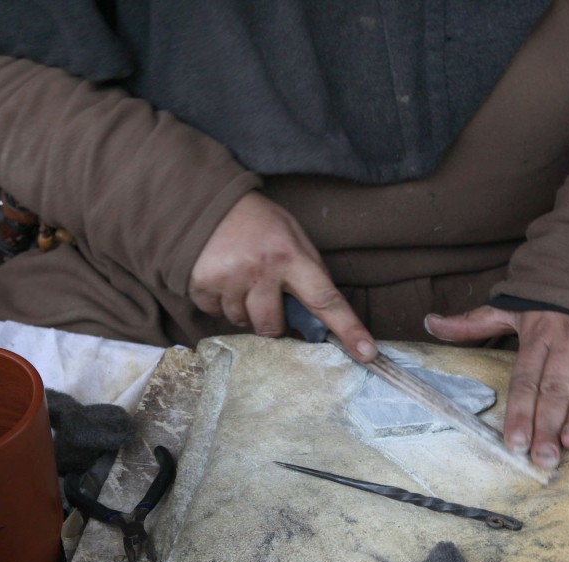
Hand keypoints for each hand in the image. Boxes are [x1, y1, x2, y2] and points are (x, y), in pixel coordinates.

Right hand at [188, 191, 376, 360]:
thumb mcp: (293, 235)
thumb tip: (325, 313)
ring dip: (245, 310)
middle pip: (274, 327)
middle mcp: (260, 269)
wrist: (206, 201)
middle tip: (268, 297)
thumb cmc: (258, 221)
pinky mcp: (201, 284)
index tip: (367, 353)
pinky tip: (222, 278)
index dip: (348, 329)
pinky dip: (220, 303)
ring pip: (243, 322)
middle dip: (274, 323)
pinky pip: (216, 314)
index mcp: (290, 255)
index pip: (326, 299)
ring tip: (241, 280)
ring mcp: (228, 278)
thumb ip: (309, 270)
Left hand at [424, 306, 568, 470]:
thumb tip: (429, 322)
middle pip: (554, 387)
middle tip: (544, 458)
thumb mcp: (513, 306)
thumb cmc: (553, 295)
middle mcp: (566, 337)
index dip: (519, 411)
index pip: (524, 379)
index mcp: (537, 334)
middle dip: (548, 424)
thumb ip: (473, 322)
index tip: (514, 442)